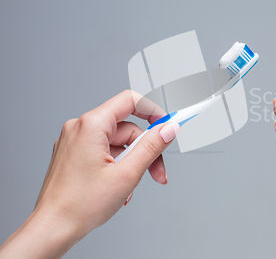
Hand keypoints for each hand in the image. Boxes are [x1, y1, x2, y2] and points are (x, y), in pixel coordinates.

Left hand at [0, 90, 179, 258]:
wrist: (53, 228)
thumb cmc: (79, 205)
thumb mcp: (127, 174)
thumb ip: (152, 147)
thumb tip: (169, 128)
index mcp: (90, 126)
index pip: (130, 101)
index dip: (153, 111)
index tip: (168, 125)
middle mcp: (80, 129)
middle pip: (127, 129)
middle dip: (146, 151)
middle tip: (157, 173)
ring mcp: (75, 142)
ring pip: (118, 144)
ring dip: (132, 164)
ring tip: (132, 187)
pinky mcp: (75, 155)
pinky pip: (106, 153)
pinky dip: (118, 167)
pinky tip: (120, 188)